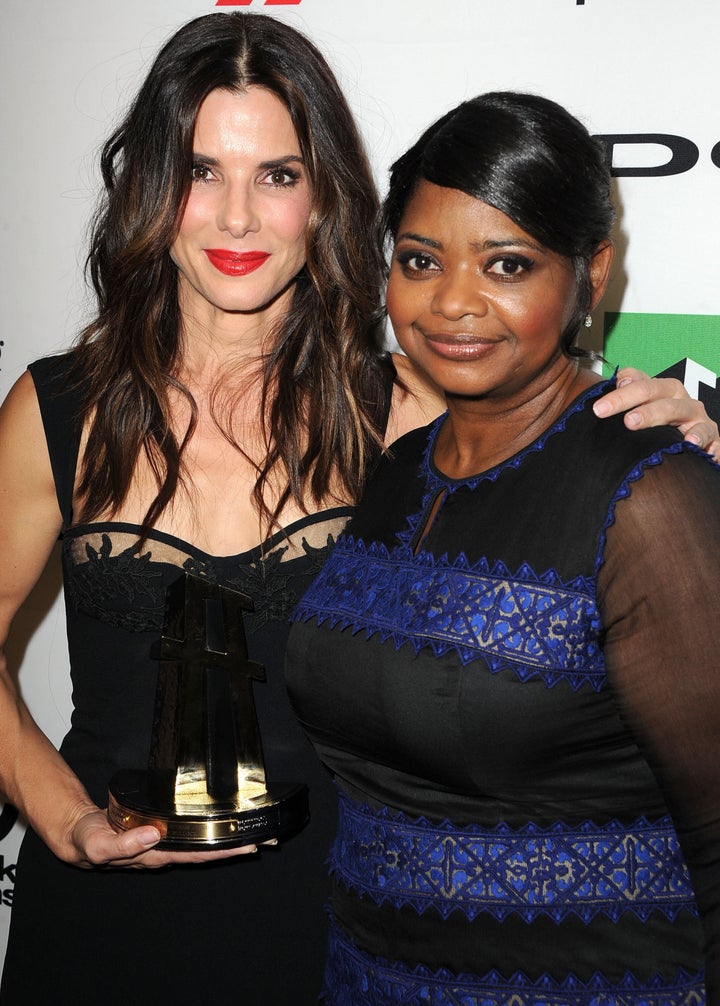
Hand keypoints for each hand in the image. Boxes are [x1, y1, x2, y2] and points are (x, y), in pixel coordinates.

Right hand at [70, 808, 258, 868]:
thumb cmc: (89, 840)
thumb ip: (125, 843)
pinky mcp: (162, 830)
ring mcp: (164, 842)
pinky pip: (191, 830)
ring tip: (256, 832)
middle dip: (236, 847)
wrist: (79, 834)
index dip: (223, 851)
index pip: (196, 855)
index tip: (248, 847)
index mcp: (154, 855)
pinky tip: (224, 824)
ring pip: (202, 842)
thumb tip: (154, 834)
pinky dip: (211, 828)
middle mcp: (165, 851)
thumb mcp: (99, 844)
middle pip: (207, 851)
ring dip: (228, 839)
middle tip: (267, 839)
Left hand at [593, 367, 719, 461]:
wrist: (697, 450)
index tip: (599, 402)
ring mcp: (696, 416)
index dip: (619, 386)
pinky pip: (707, 433)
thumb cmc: (664, 434)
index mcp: (660, 391)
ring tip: (632, 422)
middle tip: (602, 410)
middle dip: (625, 398)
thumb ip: (626, 404)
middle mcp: (678, 398)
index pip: (639, 379)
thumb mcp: (644, 418)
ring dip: (653, 413)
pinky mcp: (711, 436)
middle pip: (653, 389)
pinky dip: (699, 436)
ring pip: (676, 408)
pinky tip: (689, 442)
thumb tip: (615, 385)